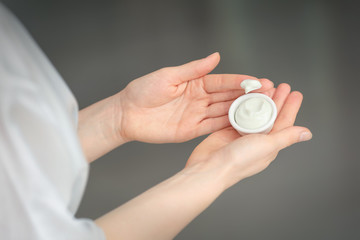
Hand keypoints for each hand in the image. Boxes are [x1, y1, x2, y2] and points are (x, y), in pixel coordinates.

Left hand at [115, 53, 272, 142]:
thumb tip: (215, 56)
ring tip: (261, 111)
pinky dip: (228, 127)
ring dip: (242, 111)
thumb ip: (194, 70)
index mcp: (195, 83)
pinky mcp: (192, 130)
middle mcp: (199, 99)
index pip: (222, 81)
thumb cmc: (143, 91)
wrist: (127, 115)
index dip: (240, 81)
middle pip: (227, 97)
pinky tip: (243, 125)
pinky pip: (213, 128)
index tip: (258, 81)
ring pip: (224, 112)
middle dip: (247, 96)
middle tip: (268, 95)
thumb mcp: (169, 76)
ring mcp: (197, 115)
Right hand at [185, 84, 311, 188]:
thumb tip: (306, 134)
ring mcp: (241, 135)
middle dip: (277, 100)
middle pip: (270, 116)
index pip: (284, 123)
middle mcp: (257, 140)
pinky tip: (246, 95)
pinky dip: (243, 104)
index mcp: (269, 145)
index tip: (295, 94)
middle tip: (282, 86)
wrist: (210, 166)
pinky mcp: (227, 131)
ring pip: (254, 114)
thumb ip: (286, 137)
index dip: (290, 108)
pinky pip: (237, 114)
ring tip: (266, 87)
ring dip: (261, 100)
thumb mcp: (267, 146)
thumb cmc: (238, 161)